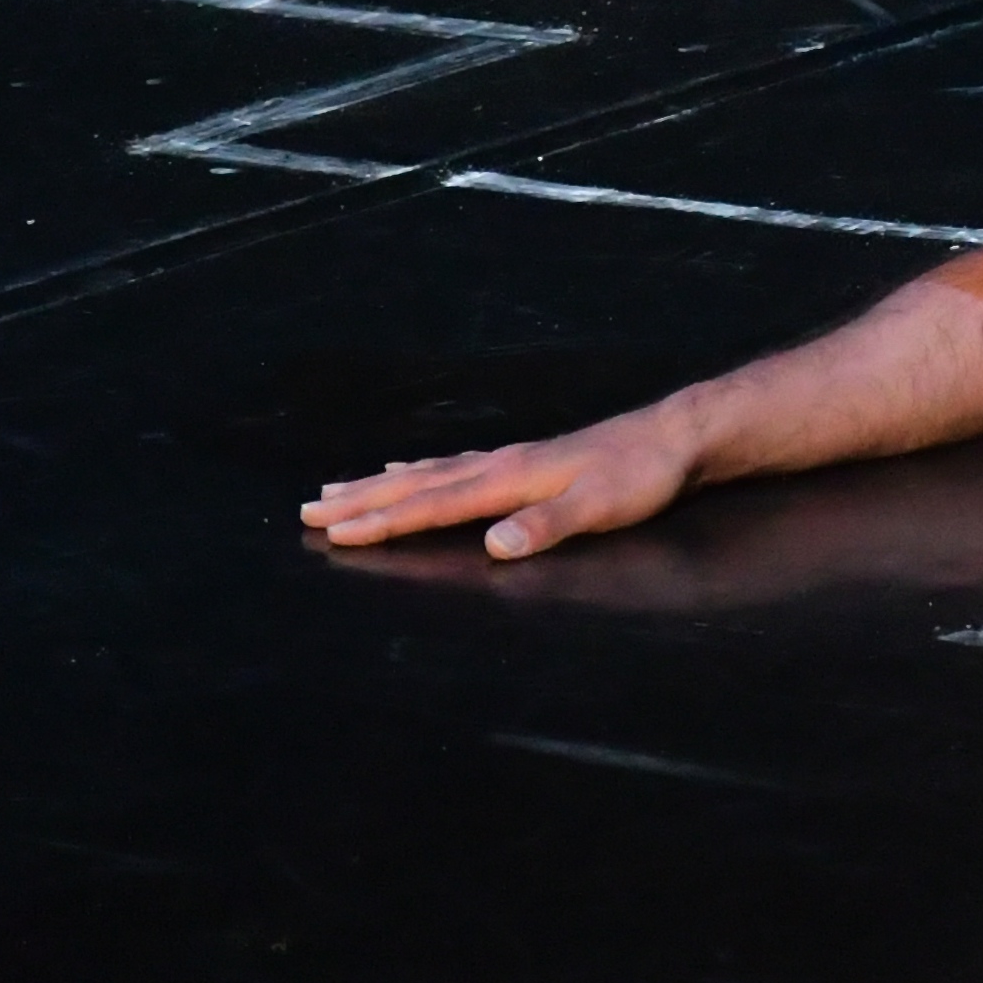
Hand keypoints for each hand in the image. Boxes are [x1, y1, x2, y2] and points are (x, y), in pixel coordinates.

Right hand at [301, 406, 698, 560]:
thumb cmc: (641, 476)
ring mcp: (508, 458)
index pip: (434, 505)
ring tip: (336, 489)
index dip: (384, 521)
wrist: (675, 436)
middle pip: (416, 484)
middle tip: (308, 510)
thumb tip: (494, 546)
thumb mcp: (601, 506)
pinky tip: (406, 465)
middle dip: (361, 500)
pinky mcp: (522, 459)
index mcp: (509, 479)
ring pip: (427, 471)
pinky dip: (419, 467)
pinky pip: (451, 463)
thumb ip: (547, 525)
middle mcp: (498, 464)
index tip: (336, 532)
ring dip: (378, 483)